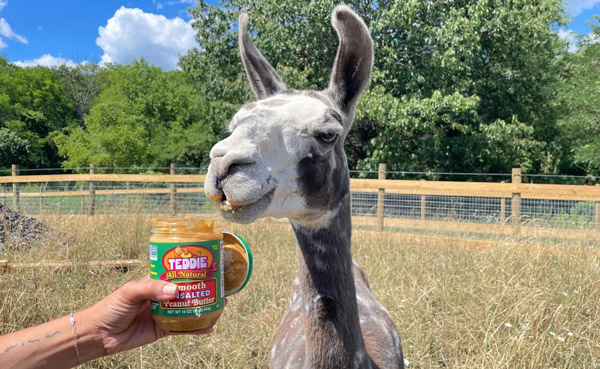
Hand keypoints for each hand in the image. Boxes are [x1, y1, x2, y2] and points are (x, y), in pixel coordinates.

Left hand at [85, 275, 213, 354]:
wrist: (98, 335)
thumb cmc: (110, 307)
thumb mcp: (129, 292)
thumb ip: (151, 289)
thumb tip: (174, 290)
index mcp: (153, 281)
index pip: (176, 272)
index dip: (191, 269)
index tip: (207, 264)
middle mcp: (161, 296)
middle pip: (186, 290)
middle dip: (202, 288)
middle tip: (219, 285)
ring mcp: (163, 313)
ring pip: (187, 309)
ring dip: (203, 307)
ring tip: (220, 304)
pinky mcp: (162, 329)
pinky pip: (183, 328)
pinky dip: (196, 328)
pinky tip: (209, 327)